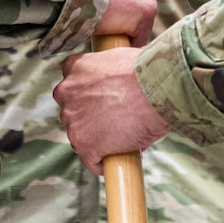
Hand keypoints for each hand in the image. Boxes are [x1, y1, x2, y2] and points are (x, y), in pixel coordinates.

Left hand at [54, 45, 169, 171]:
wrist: (157, 88)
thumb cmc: (147, 72)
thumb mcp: (118, 60)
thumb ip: (107, 73)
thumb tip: (117, 88)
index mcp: (74, 67)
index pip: (72, 87)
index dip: (88, 97)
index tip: (102, 103)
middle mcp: (67, 92)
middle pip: (73, 112)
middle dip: (89, 118)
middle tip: (114, 121)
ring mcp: (73, 120)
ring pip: (80, 137)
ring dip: (97, 139)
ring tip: (121, 138)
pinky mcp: (84, 144)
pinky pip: (91, 160)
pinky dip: (104, 163)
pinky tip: (120, 158)